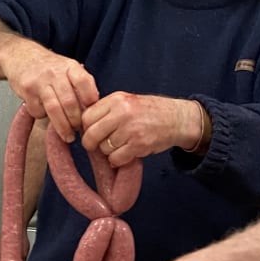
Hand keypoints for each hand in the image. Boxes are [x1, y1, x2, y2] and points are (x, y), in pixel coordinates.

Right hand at [0, 43, 98, 142]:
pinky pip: (37, 110)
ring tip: (68, 136)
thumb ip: (80, 86)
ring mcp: (39, 81)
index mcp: (70, 67)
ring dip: (63, 127)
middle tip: (79, 131)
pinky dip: (43, 117)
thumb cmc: (49, 67)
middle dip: (76, 121)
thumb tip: (93, 111)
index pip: (84, 82)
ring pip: (54, 109)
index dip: (90, 99)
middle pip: (69, 101)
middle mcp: (55, 72)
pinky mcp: (26, 90)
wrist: (21, 55)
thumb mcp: (67, 69)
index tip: (92, 114)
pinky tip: (46, 115)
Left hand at [81, 93, 200, 167]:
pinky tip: (125, 154)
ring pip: (104, 148)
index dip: (85, 127)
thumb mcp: (126, 101)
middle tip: (96, 145)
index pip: (87, 117)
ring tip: (119, 146)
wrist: (178, 119)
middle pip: (91, 134)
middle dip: (91, 143)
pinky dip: (117, 160)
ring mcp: (131, 129)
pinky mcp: (139, 145)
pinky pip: (116, 159)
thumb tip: (81, 123)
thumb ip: (106, 109)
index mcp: (116, 99)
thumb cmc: (149, 111)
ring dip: (108, 152)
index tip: (90, 132)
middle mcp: (122, 113)